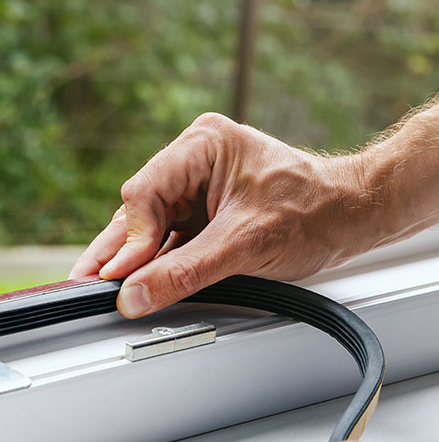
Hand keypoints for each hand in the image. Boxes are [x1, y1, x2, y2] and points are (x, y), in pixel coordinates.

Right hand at [68, 113, 372, 316]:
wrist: (356, 216)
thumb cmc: (316, 212)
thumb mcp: (245, 246)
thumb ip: (184, 272)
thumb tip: (135, 295)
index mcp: (202, 146)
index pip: (144, 194)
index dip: (128, 239)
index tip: (118, 276)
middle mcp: (193, 162)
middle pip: (138, 211)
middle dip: (115, 251)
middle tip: (84, 282)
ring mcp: (196, 188)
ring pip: (147, 228)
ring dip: (129, 260)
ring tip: (98, 287)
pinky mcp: (202, 214)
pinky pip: (166, 239)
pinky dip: (151, 263)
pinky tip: (132, 283)